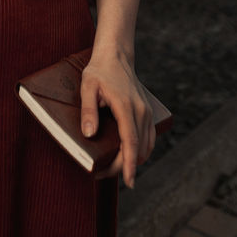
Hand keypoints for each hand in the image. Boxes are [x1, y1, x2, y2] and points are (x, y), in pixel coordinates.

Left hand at [79, 52, 154, 188]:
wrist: (116, 55)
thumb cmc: (99, 70)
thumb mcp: (87, 87)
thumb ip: (88, 110)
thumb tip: (89, 135)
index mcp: (126, 106)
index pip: (130, 142)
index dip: (130, 164)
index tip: (129, 182)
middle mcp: (141, 111)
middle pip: (138, 148)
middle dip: (125, 167)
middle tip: (103, 174)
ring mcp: (146, 112)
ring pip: (146, 145)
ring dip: (134, 160)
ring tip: (114, 169)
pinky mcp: (147, 112)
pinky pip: (149, 137)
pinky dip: (141, 150)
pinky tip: (130, 156)